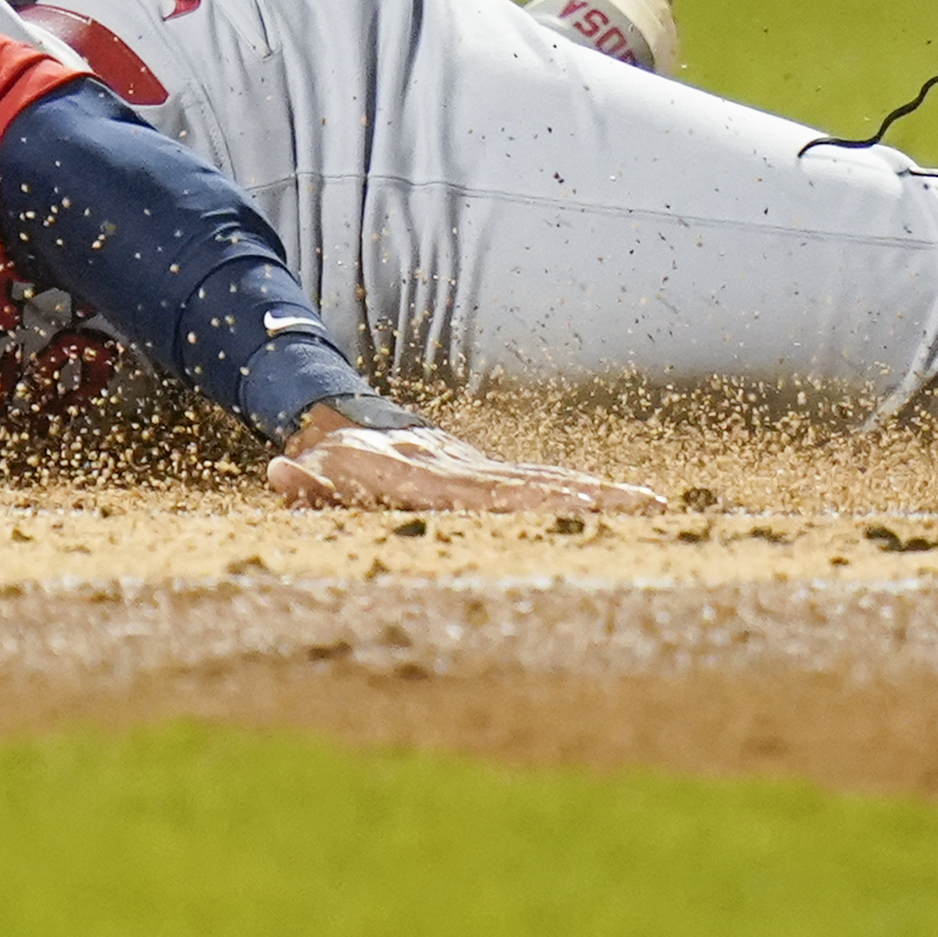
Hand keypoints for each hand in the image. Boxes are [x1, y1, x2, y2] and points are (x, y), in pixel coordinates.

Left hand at [266, 408, 662, 516]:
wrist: (345, 424)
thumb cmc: (330, 461)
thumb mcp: (313, 474)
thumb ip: (304, 484)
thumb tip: (281, 472)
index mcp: (430, 476)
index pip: (492, 493)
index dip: (537, 499)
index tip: (581, 504)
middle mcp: (465, 470)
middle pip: (537, 486)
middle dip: (591, 499)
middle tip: (650, 510)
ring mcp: (480, 471)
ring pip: (546, 483)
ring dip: (599, 497)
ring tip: (656, 511)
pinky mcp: (487, 478)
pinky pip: (539, 486)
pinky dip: (579, 495)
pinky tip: (623, 509)